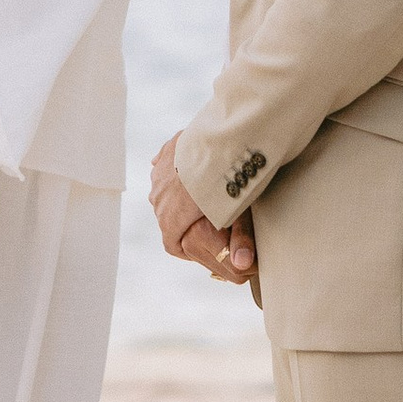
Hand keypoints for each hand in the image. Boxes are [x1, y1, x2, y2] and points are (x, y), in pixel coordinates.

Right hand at [150, 131, 256, 282]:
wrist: (220, 135)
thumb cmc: (228, 179)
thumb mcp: (238, 213)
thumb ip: (241, 241)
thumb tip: (243, 266)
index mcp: (171, 217)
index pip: (172, 243)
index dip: (186, 250)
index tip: (199, 249)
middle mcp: (159, 197)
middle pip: (167, 217)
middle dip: (184, 222)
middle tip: (207, 222)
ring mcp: (159, 173)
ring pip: (164, 192)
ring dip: (178, 196)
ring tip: (200, 196)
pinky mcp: (165, 152)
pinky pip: (164, 167)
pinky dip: (174, 172)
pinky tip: (186, 170)